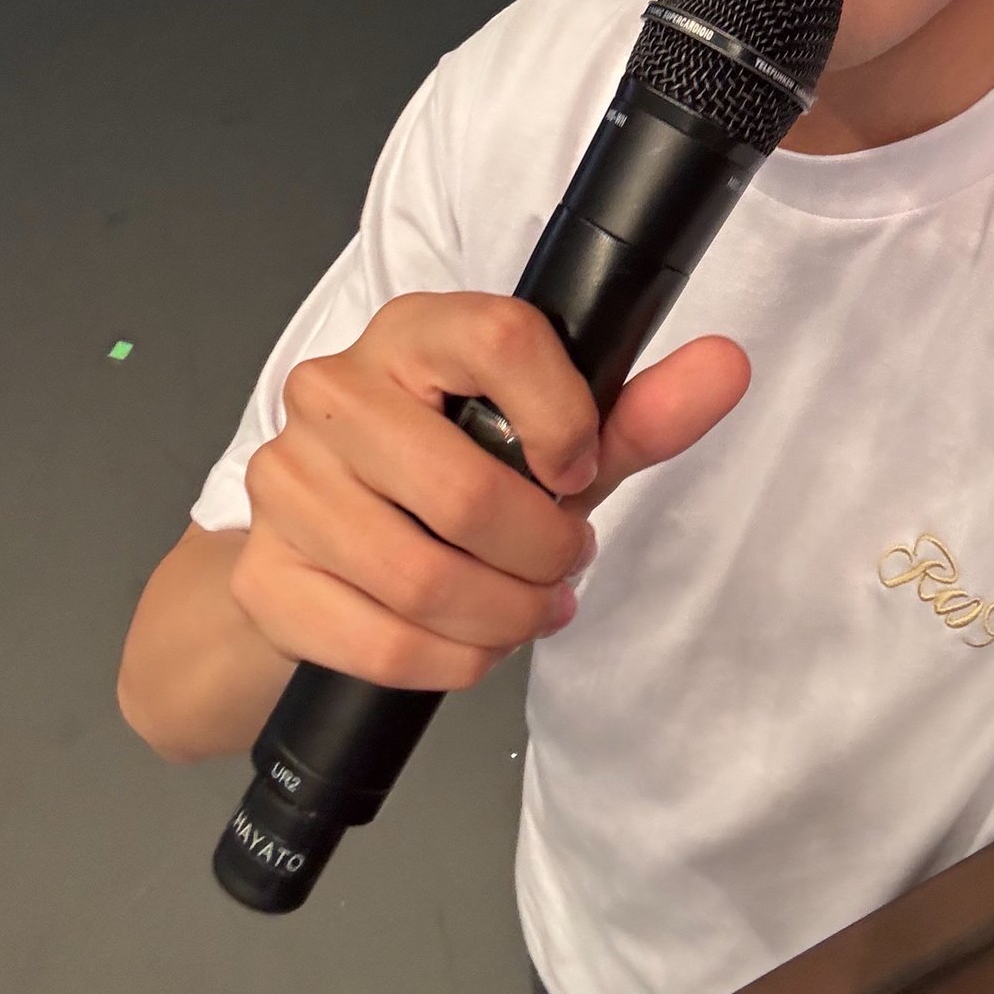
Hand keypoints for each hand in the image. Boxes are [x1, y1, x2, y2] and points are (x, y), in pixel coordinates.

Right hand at [229, 291, 749, 693]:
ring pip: (423, 578)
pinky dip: (451, 661)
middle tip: (564, 566)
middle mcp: (333, 391)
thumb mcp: (551, 440)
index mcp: (412, 332)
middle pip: (465, 490)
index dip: (563, 420)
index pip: (499, 340)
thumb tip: (729, 366)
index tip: (578, 471)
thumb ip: (639, 410)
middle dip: (541, 552)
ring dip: (505, 616)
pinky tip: (474, 644)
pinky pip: (379, 642)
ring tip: (529, 608)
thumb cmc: (450, 477)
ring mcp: (286, 482)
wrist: (324, 551)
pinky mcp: (264, 574)